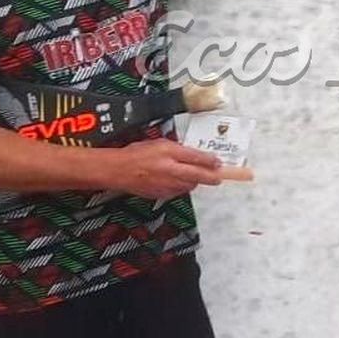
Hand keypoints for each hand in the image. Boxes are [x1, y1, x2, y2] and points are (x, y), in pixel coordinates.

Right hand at [108, 138, 223, 199]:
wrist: (119, 170)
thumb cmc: (136, 154)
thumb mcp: (160, 143)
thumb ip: (178, 149)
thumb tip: (193, 154)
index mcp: (168, 153)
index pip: (194, 157)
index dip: (209, 161)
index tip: (218, 163)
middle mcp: (169, 169)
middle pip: (196, 175)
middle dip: (211, 177)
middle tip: (219, 177)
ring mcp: (165, 184)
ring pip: (189, 185)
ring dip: (195, 181)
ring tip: (196, 177)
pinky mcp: (161, 194)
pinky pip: (178, 191)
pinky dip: (183, 187)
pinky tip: (180, 182)